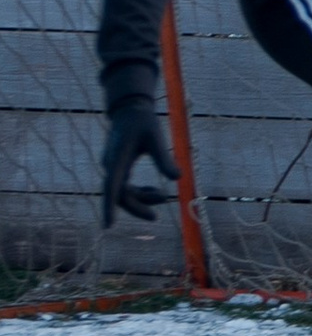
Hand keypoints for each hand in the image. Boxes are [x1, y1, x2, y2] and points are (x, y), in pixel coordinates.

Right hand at [100, 97, 177, 226]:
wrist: (130, 109)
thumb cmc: (143, 121)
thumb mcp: (156, 138)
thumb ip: (164, 158)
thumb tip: (178, 178)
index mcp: (117, 159)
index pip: (111, 188)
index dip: (109, 207)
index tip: (108, 226)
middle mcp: (111, 165)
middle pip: (119, 194)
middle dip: (136, 206)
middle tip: (155, 216)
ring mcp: (113, 166)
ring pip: (123, 191)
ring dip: (141, 198)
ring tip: (163, 198)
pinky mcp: (118, 166)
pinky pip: (125, 185)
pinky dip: (140, 191)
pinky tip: (156, 192)